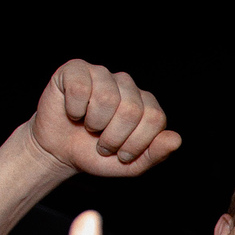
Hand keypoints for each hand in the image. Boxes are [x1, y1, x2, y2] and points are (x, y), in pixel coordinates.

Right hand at [27, 59, 181, 177]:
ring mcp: (102, 74)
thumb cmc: (95, 155)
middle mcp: (127, 85)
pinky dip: (74, 110)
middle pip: (132, 110)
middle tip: (102, 143)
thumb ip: (155, 154)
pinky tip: (73, 113)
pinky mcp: (75, 69)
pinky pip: (80, 88)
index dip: (136, 144)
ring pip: (107, 99)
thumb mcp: (130, 165)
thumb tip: (176, 139)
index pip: (156, 119)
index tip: (122, 154)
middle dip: (114, 138)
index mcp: (146, 104)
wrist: (58, 151)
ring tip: (89, 128)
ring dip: (94, 124)